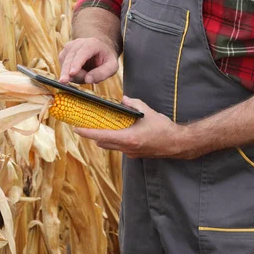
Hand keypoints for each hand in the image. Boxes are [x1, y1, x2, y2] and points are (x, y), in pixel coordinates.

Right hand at [58, 37, 118, 83]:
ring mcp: (68, 48)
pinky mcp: (63, 55)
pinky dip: (71, 75)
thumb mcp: (112, 66)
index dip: (76, 63)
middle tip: (65, 82)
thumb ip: (103, 73)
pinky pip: (63, 68)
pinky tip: (80, 74)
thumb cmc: (106, 58)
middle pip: (69, 59)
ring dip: (74, 76)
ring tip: (87, 75)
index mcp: (92, 44)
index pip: (82, 53)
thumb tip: (87, 80)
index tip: (72, 73)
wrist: (99, 49)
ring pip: (65, 65)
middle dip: (67, 72)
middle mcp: (78, 44)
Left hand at [73, 97, 202, 159]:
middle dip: (92, 135)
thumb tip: (123, 99)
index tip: (76, 129)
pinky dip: (114, 140)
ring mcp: (130, 153)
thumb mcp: (148, 112)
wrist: (178, 144)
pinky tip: (118, 131)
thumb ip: (134, 104)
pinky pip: (119, 147)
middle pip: (102, 142)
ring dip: (103, 138)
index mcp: (129, 138)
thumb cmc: (164, 128)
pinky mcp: (134, 154)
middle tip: (84, 125)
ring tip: (99, 126)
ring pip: (110, 146)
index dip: (87, 132)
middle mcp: (127, 148)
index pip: (102, 135)